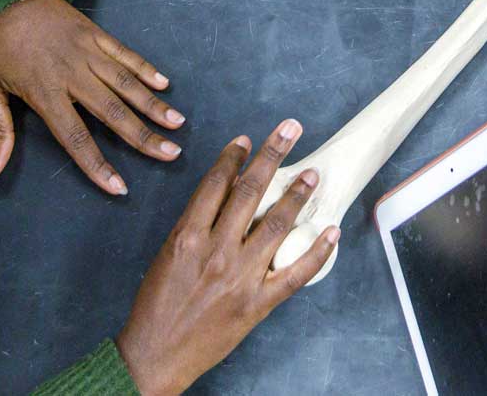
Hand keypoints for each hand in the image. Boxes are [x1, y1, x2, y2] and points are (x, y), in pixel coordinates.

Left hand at [0, 0, 182, 194]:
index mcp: (45, 92)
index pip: (76, 137)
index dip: (97, 165)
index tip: (119, 186)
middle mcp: (73, 74)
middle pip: (113, 112)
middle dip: (143, 137)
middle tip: (171, 154)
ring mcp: (88, 51)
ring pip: (126, 83)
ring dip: (153, 104)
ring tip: (177, 123)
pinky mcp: (94, 32)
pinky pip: (124, 53)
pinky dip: (145, 68)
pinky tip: (163, 83)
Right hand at [116, 120, 337, 395]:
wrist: (155, 355)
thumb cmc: (156, 306)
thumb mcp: (167, 256)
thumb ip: (194, 227)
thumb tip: (223, 196)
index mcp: (188, 237)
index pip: (216, 184)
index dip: (233, 158)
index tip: (246, 140)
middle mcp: (216, 251)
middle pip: (249, 192)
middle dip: (272, 156)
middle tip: (290, 129)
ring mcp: (240, 277)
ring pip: (276, 225)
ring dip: (297, 195)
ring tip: (313, 174)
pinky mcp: (258, 303)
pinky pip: (295, 274)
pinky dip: (317, 251)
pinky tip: (331, 231)